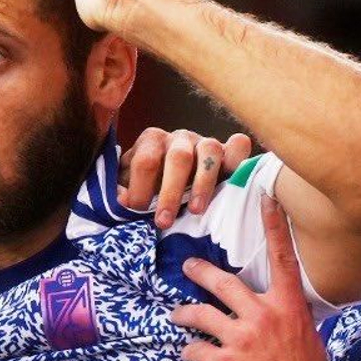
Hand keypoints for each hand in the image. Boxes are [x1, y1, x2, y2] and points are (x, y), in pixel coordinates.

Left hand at [119, 127, 254, 227]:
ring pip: (210, 151)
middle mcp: (179, 138)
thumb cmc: (151, 188)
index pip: (146, 161)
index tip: (136, 211)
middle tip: (163, 222)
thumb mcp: (132, 187)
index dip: (140, 188)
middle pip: (178, 158)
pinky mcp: (228, 151)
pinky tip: (233, 178)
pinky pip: (238, 146)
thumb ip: (126, 194)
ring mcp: (205, 142)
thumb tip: (122, 202)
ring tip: (196, 211)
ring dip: (203, 183)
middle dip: (170, 193)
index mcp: (152, 142)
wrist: (173, 179)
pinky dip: (238, 158)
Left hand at [171, 194, 333, 360]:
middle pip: (226, 283)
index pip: (281, 259)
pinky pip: (196, 349)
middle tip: (189, 266)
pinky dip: (189, 351)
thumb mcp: (310, 347)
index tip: (266, 198)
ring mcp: (242, 339)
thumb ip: (294, 325)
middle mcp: (265, 317)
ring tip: (177, 314)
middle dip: (202, 272)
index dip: (273, 226)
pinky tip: (188, 355)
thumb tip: (290, 318)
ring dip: (185, 312)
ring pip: (202, 314)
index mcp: (290, 309)